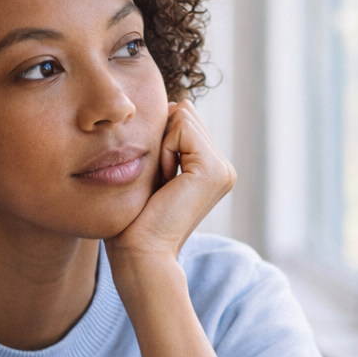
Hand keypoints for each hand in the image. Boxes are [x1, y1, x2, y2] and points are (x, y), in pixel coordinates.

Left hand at [106, 100, 235, 270]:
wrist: (141, 253)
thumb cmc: (134, 219)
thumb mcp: (151, 171)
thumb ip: (164, 140)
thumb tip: (171, 103)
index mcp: (210, 168)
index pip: (182, 118)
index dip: (157, 136)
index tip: (153, 177)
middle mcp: (222, 167)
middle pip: (184, 112)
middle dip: (161, 136)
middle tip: (157, 180)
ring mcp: (222, 169)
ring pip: (183, 115)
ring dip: (161, 143)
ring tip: (161, 182)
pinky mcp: (214, 169)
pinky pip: (181, 126)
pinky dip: (164, 148)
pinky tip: (165, 180)